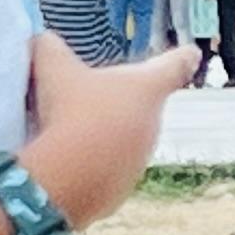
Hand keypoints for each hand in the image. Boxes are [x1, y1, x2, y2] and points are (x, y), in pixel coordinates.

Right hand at [28, 34, 197, 229]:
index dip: (183, 56)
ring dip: (102, 136)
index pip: (174, 65)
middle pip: (141, 105)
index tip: (192, 53)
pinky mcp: (119, 193)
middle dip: (119, 100)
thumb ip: (49, 47)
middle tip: (85, 97)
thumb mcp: (52, 68)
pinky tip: (64, 163)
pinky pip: (104, 172)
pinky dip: (89, 167)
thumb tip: (42, 41)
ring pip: (122, 141)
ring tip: (67, 133)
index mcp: (147, 89)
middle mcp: (153, 125)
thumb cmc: (68, 112)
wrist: (65, 180)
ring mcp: (139, 162)